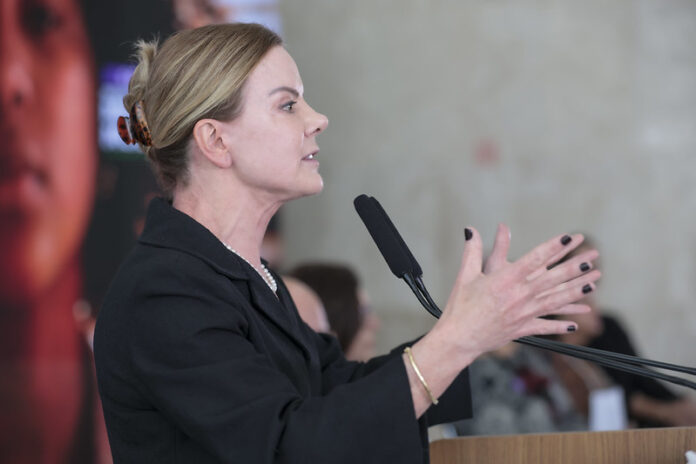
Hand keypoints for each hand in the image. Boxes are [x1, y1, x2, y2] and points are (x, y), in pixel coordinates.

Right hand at [435, 226, 599, 362]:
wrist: (458, 338)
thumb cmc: (460, 306)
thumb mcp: (465, 275)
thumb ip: (472, 250)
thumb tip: (471, 229)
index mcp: (505, 280)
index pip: (535, 259)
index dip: (554, 247)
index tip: (570, 237)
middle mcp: (519, 295)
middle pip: (553, 279)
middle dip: (575, 267)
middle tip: (592, 257)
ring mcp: (524, 314)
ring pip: (556, 300)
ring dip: (577, 290)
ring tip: (594, 282)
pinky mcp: (523, 329)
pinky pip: (547, 326)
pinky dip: (562, 324)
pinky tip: (578, 323)